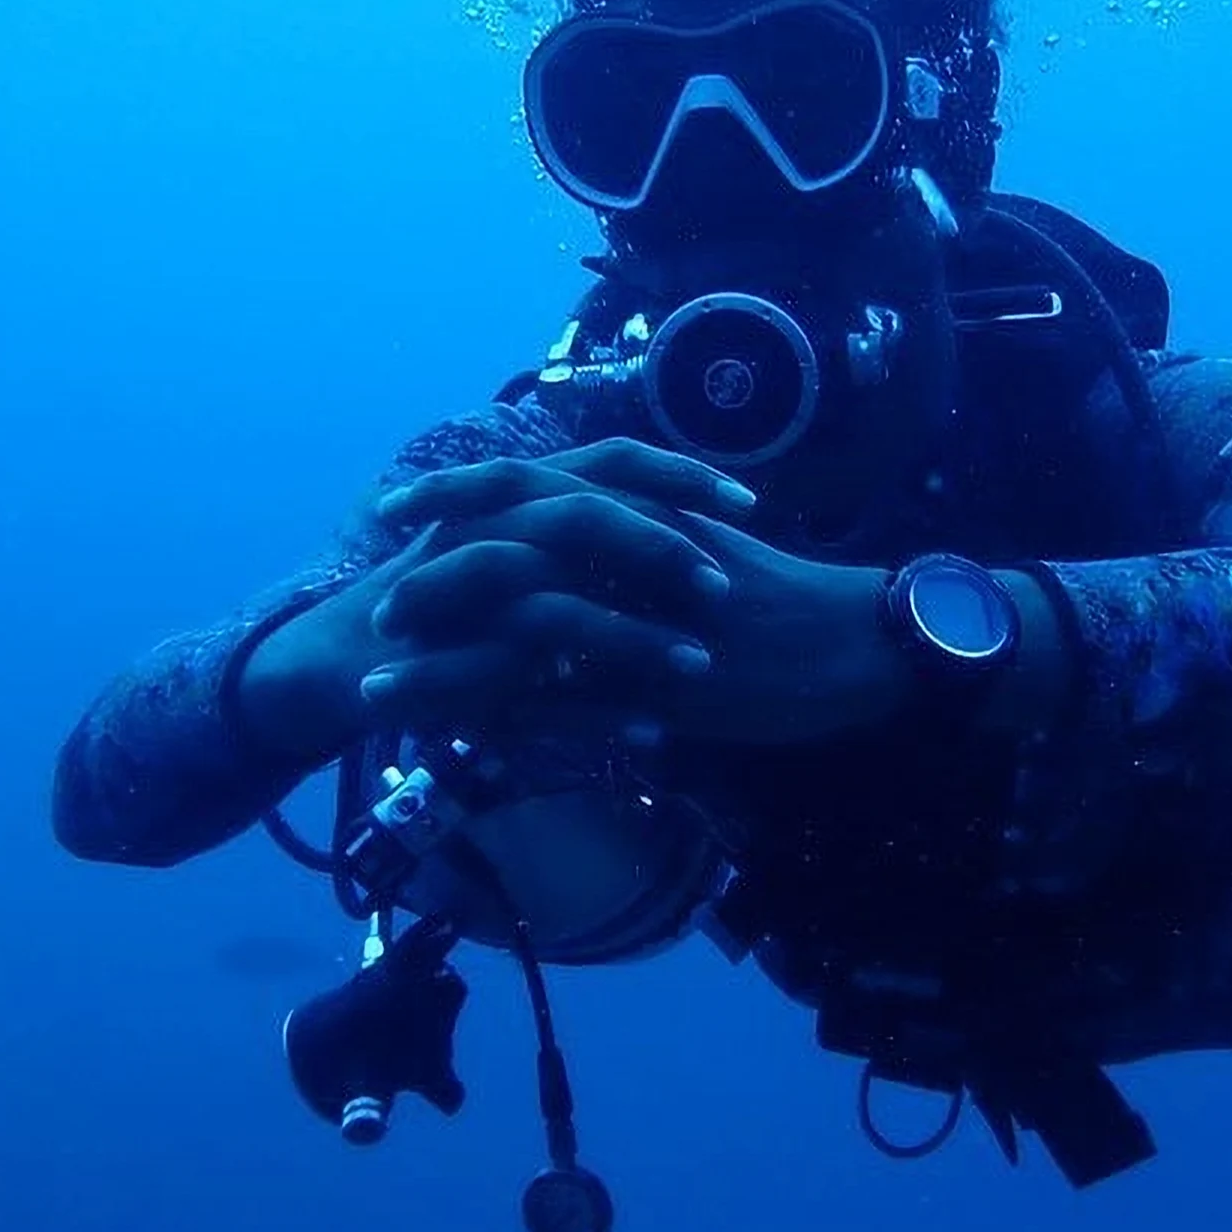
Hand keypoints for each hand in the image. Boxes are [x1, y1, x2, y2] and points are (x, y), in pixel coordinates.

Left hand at [362, 441, 903, 746]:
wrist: (854, 641)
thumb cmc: (784, 599)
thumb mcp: (697, 547)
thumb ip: (634, 538)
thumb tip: (581, 539)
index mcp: (630, 509)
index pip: (518, 484)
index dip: (448, 495)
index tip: (393, 512)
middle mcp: (623, 554)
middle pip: (496, 554)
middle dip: (425, 585)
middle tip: (377, 614)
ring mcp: (633, 620)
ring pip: (509, 638)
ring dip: (437, 669)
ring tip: (377, 693)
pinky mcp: (648, 686)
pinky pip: (558, 707)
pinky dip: (502, 726)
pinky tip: (454, 747)